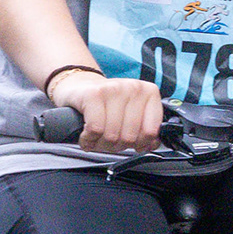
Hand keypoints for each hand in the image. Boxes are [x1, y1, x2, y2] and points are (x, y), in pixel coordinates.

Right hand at [49, 68, 164, 152]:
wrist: (81, 87)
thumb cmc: (108, 105)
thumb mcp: (133, 114)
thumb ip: (146, 130)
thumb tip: (151, 145)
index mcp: (149, 92)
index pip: (151, 131)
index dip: (139, 144)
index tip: (131, 143)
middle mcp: (134, 88)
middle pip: (129, 137)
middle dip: (116, 146)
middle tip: (108, 140)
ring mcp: (114, 89)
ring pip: (112, 135)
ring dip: (100, 144)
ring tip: (97, 137)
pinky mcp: (93, 94)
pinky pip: (95, 129)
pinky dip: (88, 139)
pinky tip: (87, 135)